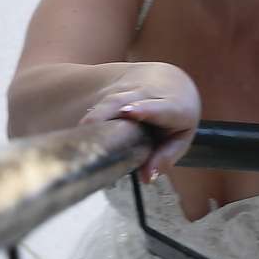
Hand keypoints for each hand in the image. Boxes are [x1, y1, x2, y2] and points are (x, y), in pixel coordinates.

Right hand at [81, 63, 200, 180]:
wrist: (168, 80)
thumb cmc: (177, 114)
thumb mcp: (180, 137)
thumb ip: (165, 157)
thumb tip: (146, 178)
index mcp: (171, 104)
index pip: (158, 107)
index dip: (143, 109)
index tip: (128, 113)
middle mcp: (146, 92)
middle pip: (120, 102)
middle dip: (103, 113)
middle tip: (88, 129)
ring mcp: (125, 89)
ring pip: (104, 102)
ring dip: (90, 121)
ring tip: (80, 142)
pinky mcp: (109, 92)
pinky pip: (96, 109)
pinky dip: (88, 126)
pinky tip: (78, 142)